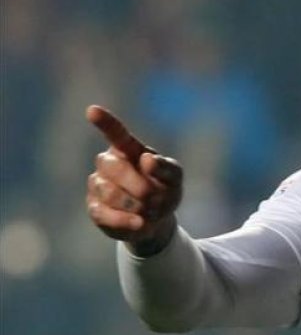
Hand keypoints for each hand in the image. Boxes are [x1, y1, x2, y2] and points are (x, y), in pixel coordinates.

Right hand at [85, 105, 182, 255]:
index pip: (115, 133)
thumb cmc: (165, 190)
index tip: (92, 110)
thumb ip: (165, 167)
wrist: (156, 220)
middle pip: (113, 167)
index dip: (105, 122)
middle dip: (139, 185)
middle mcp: (108, 164)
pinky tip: (141, 223)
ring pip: (108, 191)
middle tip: (156, 197)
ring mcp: (98, 185)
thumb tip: (146, 159)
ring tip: (150, 210)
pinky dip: (125, 220)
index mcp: (128, 150)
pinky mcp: (95, 208)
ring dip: (136, 204)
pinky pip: (103, 214)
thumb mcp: (174, 178)